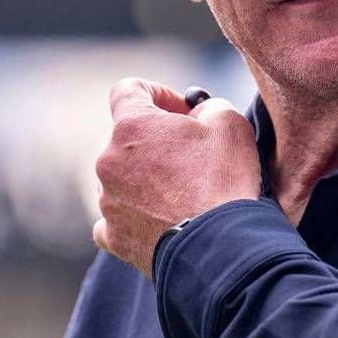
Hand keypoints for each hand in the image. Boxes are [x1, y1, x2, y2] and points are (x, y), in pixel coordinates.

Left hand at [93, 78, 260, 278]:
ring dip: (149, 177)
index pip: (128, 89)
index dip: (157, 92)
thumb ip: (209, 105)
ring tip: (186, 193)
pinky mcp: (113, 237)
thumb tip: (200, 113)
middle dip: (158, 140)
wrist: (219, 248)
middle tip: (193, 154)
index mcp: (132, 127)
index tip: (181, 110)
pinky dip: (137, 214)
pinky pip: (117, 217)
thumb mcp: (230, 123)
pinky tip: (162, 218)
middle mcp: (109, 161)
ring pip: (124, 177)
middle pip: (127, 137)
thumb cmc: (224, 181)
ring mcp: (108, 201)